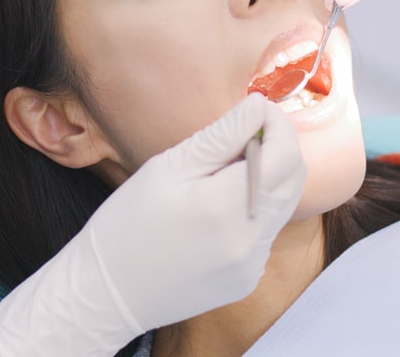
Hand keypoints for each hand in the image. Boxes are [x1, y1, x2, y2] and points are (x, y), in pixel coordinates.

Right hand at [0, 94, 304, 356]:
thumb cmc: (126, 225)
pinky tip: (214, 211)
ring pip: (283, 205)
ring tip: (222, 172)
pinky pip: (265, 233)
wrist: (105, 294)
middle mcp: (249, 240)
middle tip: (245, 133)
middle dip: (279, 147)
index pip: (285, 153)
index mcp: (225, 207)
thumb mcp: (167, 168)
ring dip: (266, 178)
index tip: (257, 111)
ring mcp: (252, 265)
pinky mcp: (247, 279)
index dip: (278, 124)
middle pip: (294, 179)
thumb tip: (259, 106)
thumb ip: (221, 136)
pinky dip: (253, 210)